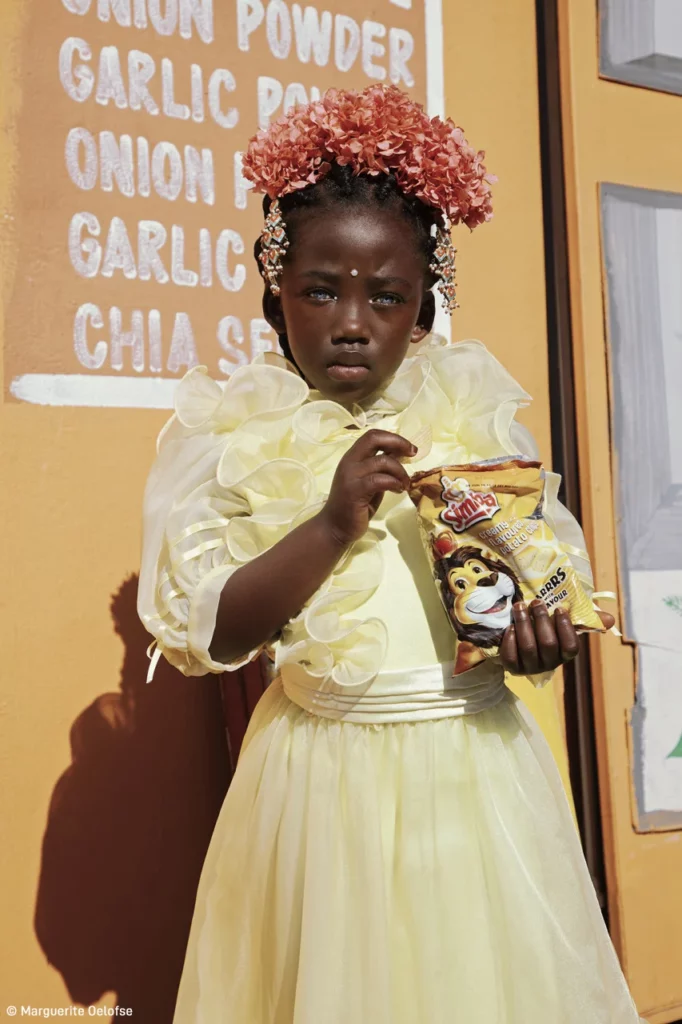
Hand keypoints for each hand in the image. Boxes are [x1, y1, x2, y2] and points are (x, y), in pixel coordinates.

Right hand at [319, 429, 415, 546]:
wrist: (334, 528)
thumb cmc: (353, 507)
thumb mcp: (370, 483)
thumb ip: (381, 470)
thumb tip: (399, 456)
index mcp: (352, 458)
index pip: (372, 436)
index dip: (393, 438)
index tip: (409, 448)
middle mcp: (350, 462)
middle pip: (374, 439)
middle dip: (398, 443)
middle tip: (412, 454)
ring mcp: (351, 475)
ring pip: (382, 461)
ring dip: (400, 471)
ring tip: (405, 484)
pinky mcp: (355, 490)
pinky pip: (380, 480)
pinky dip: (394, 483)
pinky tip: (398, 490)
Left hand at [500, 600, 614, 675]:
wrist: (518, 640)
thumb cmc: (546, 628)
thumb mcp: (564, 622)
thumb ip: (586, 618)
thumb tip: (610, 619)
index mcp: (564, 653)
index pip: (571, 647)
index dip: (565, 627)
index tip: (559, 608)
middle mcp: (549, 663)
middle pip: (548, 644)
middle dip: (541, 620)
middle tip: (536, 602)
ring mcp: (531, 667)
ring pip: (528, 647)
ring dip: (524, 624)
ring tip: (519, 606)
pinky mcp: (513, 668)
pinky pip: (511, 657)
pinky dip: (510, 640)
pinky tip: (510, 626)